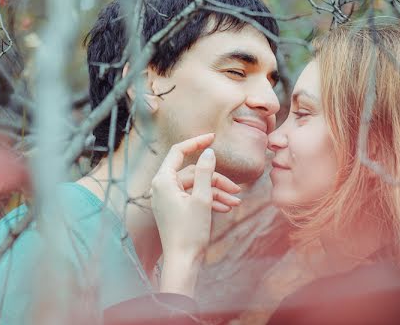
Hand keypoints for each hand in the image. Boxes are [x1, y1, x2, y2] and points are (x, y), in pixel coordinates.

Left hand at [150, 133, 240, 295]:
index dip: (197, 142)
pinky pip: (193, 197)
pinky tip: (226, 207)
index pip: (178, 151)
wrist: (183, 262)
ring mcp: (167, 198)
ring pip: (196, 186)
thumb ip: (206, 172)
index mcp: (163, 180)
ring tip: (236, 202)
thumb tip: (208, 152)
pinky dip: (209, 200)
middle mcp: (162, 187)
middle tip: (237, 189)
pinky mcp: (174, 209)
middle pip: (193, 173)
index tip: (213, 137)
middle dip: (216, 179)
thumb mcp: (202, 199)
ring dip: (216, 192)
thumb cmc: (189, 232)